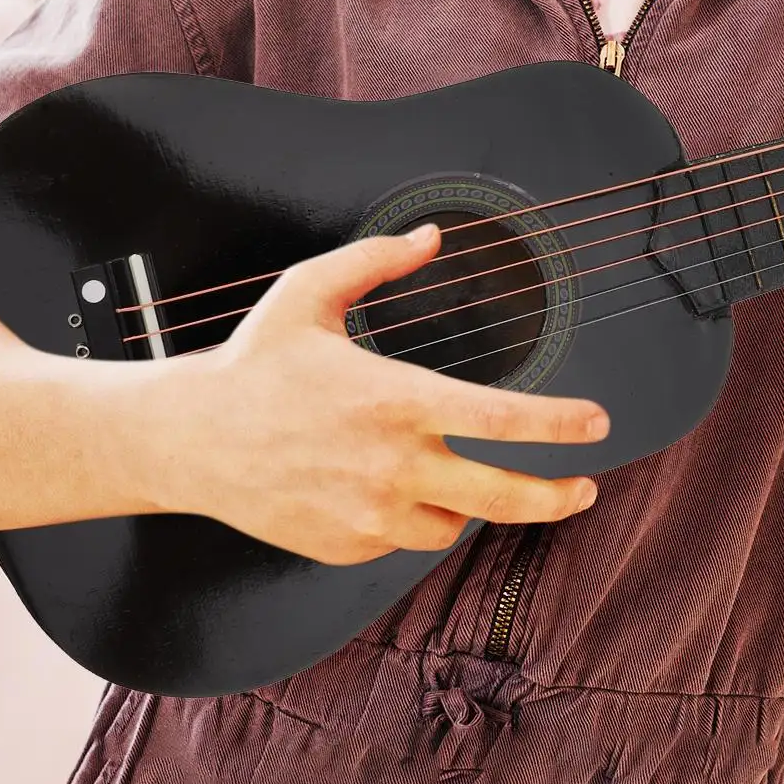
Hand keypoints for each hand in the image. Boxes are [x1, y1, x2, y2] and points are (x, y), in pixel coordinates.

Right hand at [133, 224, 610, 564]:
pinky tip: (385, 488)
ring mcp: (369, 516)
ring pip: (453, 524)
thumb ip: (378, 260)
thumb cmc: (251, 363)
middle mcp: (391, 466)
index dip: (559, 425)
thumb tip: (432, 236)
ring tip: (451, 474)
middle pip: (503, 497)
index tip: (597, 425)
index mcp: (396, 400)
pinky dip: (410, 518)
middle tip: (584, 489)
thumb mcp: (310, 293)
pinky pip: (403, 539)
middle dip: (557, 496)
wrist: (186, 439)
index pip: (501, 418)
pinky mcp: (346, 547)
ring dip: (465, 503)